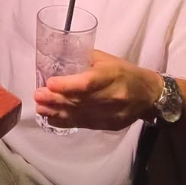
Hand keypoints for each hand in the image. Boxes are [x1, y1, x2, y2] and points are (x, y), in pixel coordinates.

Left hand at [34, 50, 162, 130]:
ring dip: (56, 111)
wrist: (148, 94)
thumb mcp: (107, 59)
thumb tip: (60, 59)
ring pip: (79, 114)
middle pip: (80, 100)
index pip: (87, 83)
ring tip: (39, 107)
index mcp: (111, 76)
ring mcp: (110, 114)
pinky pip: (83, 124)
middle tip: (37, 95)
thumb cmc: (124, 72)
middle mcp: (111, 97)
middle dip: (56, 99)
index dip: (67, 85)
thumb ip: (85, 59)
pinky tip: (51, 118)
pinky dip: (65, 121)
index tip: (49, 82)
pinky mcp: (107, 125)